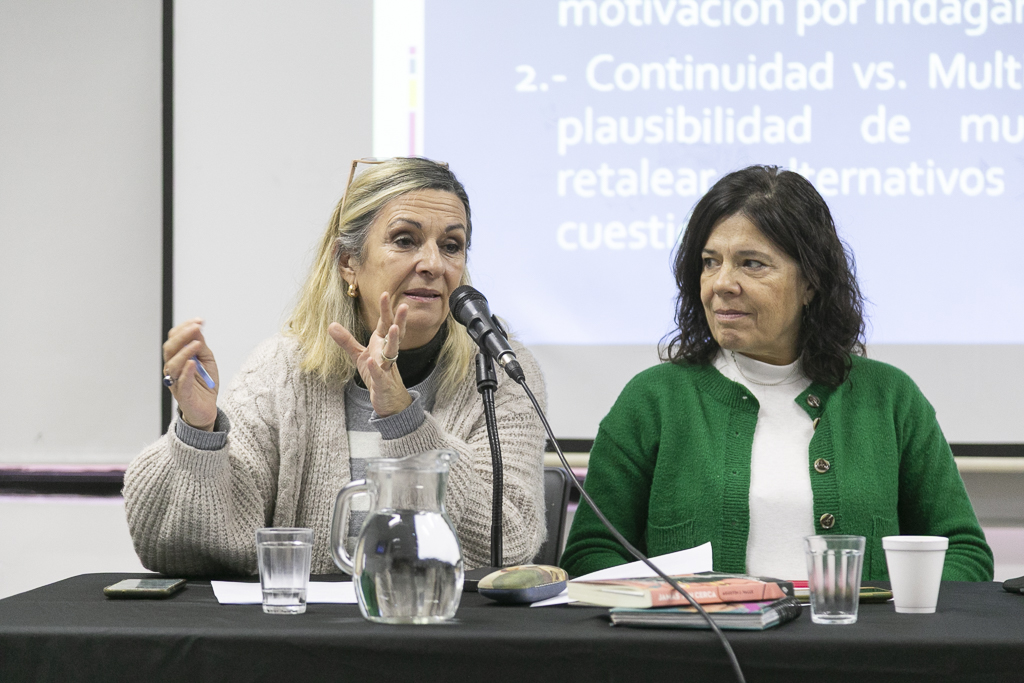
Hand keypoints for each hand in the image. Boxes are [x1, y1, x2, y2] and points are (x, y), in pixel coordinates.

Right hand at [163, 318, 218, 430]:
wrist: (207, 407)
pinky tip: (192, 363)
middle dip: (182, 335)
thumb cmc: (204, 383)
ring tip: (197, 343)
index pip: (174, 339)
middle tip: (196, 327)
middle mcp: (172, 368)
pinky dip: (186, 372)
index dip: (185, 328)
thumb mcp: (207, 360)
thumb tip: (197, 330)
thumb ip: (201, 347)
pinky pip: (181, 382)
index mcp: (177, 358)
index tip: (199, 321)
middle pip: (170, 349)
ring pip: (173, 364)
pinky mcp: (182, 394)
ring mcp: (175, 381)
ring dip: (185, 352)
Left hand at [328, 292, 411, 416]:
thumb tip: (331, 324)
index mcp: (383, 345)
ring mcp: (387, 368)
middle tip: (402, 305)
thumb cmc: (376, 374)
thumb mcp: (359, 355)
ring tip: (393, 328)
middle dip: (398, 320)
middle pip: (395, 334)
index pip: (386, 324)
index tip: (384, 294)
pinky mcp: (383, 384)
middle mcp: (388, 354)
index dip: (385, 310)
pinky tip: (372, 362)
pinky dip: (376, 369)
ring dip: (393, 340)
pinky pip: (380, 375)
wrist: (387, 399)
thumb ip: (346, 340)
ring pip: (392, 352)